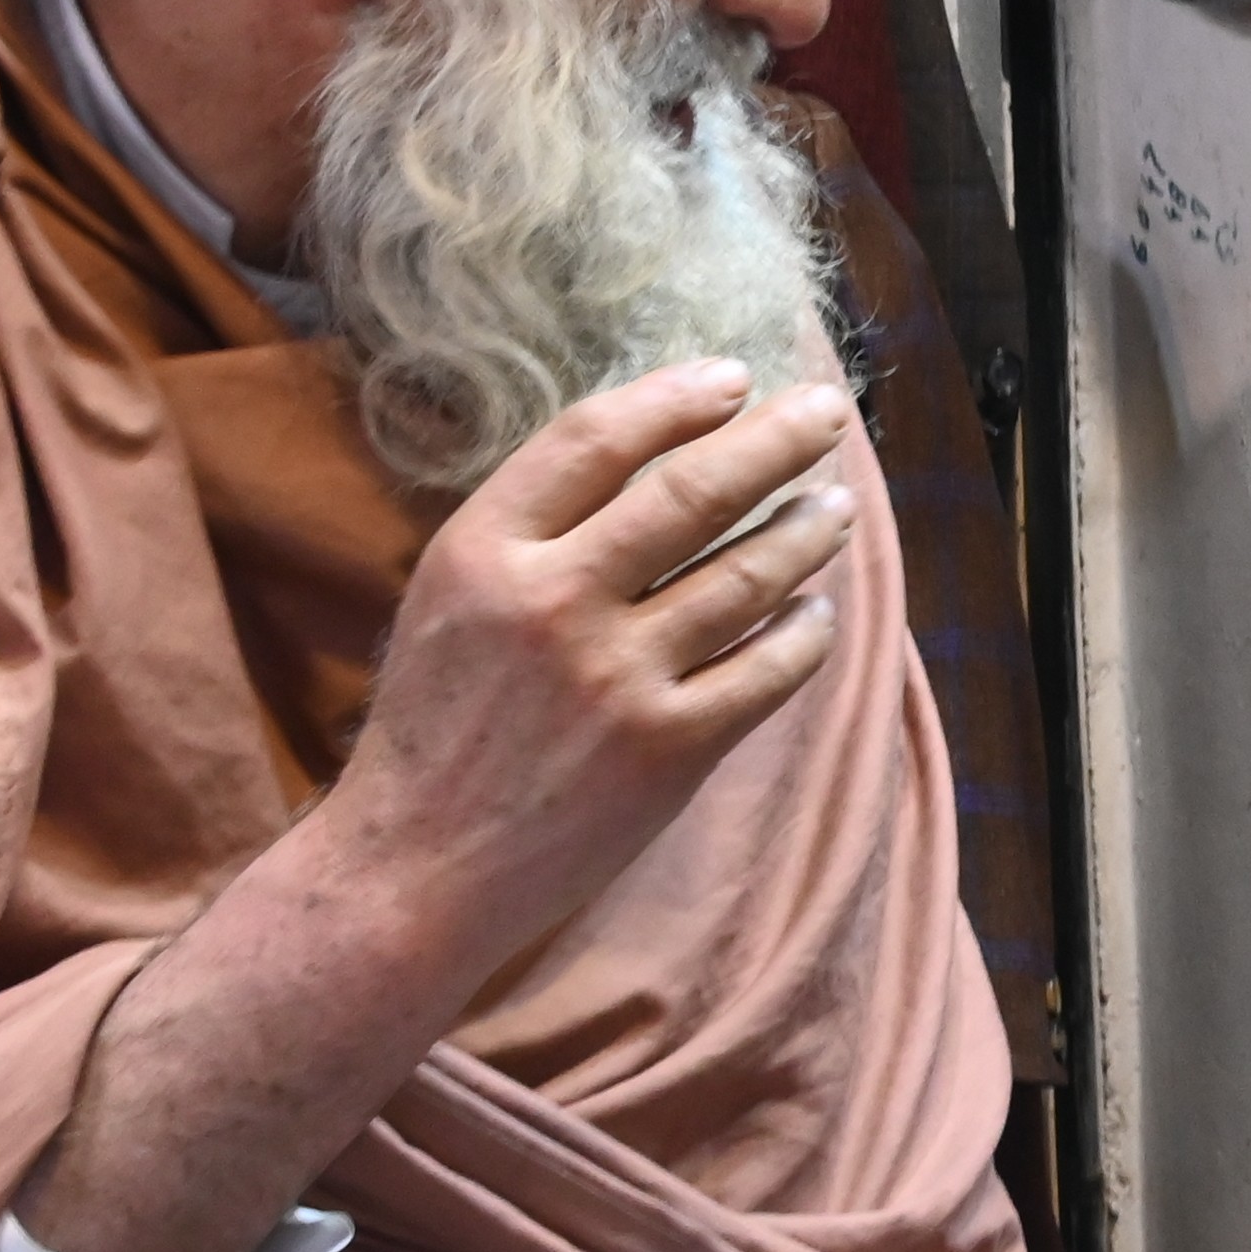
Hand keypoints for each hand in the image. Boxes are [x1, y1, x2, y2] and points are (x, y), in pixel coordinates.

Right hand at [324, 361, 860, 977]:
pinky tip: (818, 611)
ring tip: (835, 509)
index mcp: (482, 551)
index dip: (674, 398)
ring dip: (803, 533)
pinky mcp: (668, 751)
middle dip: (774, 442)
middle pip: (691, 492)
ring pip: (745, 576)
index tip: (733, 377)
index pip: (595, 439)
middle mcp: (552, 602)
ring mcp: (617, 678)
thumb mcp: (449, 601)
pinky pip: (767, 671)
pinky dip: (805, 633)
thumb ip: (533, 534)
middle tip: (826, 413)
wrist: (415, 873)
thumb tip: (650, 461)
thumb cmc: (434, 730)